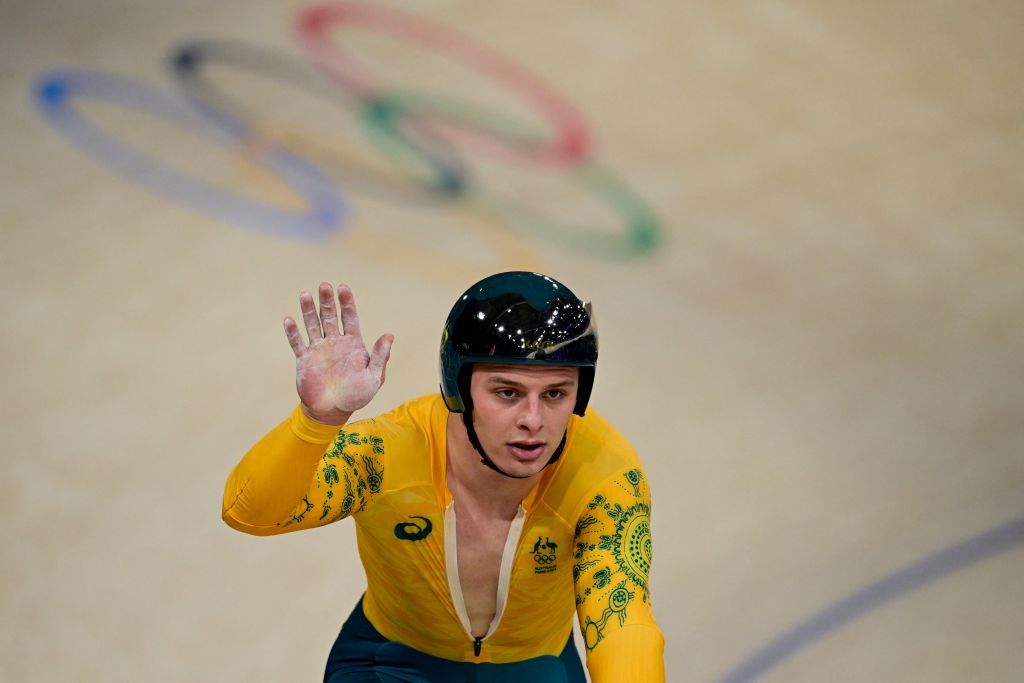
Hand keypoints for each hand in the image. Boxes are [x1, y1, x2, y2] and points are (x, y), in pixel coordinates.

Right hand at [283, 283, 393, 424]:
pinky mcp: (304, 360)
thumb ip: (381, 356)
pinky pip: (297, 343)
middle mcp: (335, 342)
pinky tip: (289, 319)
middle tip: (324, 285)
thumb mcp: (374, 377)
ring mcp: (319, 349)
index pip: (350, 317)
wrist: (333, 412)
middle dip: (327, 301)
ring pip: (312, 324)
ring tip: (305, 294)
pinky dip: (293, 332)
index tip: (343, 288)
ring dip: (309, 310)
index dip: (346, 302)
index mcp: (353, 344)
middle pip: (330, 316)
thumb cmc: (356, 395)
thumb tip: (389, 335)